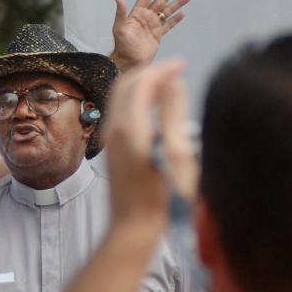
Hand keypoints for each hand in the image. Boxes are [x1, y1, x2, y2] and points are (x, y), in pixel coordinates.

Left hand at [101, 60, 194, 233]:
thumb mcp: (175, 154)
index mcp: (129, 127)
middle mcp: (114, 129)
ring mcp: (110, 139)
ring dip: (142, 84)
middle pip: (126, 84)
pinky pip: (120, 111)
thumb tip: (174, 83)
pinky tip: (154, 105)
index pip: (142, 82)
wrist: (134, 227)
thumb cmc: (161, 198)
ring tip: (168, 82)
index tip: (182, 64)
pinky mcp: (112, 149)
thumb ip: (173, 114)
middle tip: (176, 69)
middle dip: (150, 71)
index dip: (162, 69)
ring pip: (120, 97)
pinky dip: (136, 99)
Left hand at [110, 0, 189, 70]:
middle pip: (160, 0)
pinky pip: (168, 25)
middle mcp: (146, 17)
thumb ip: (121, 12)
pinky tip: (182, 13)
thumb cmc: (122, 45)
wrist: (129, 61)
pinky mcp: (158, 35)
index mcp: (137, 13)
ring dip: (176, 3)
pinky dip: (175, 19)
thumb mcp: (120, 27)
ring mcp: (153, 26)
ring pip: (167, 11)